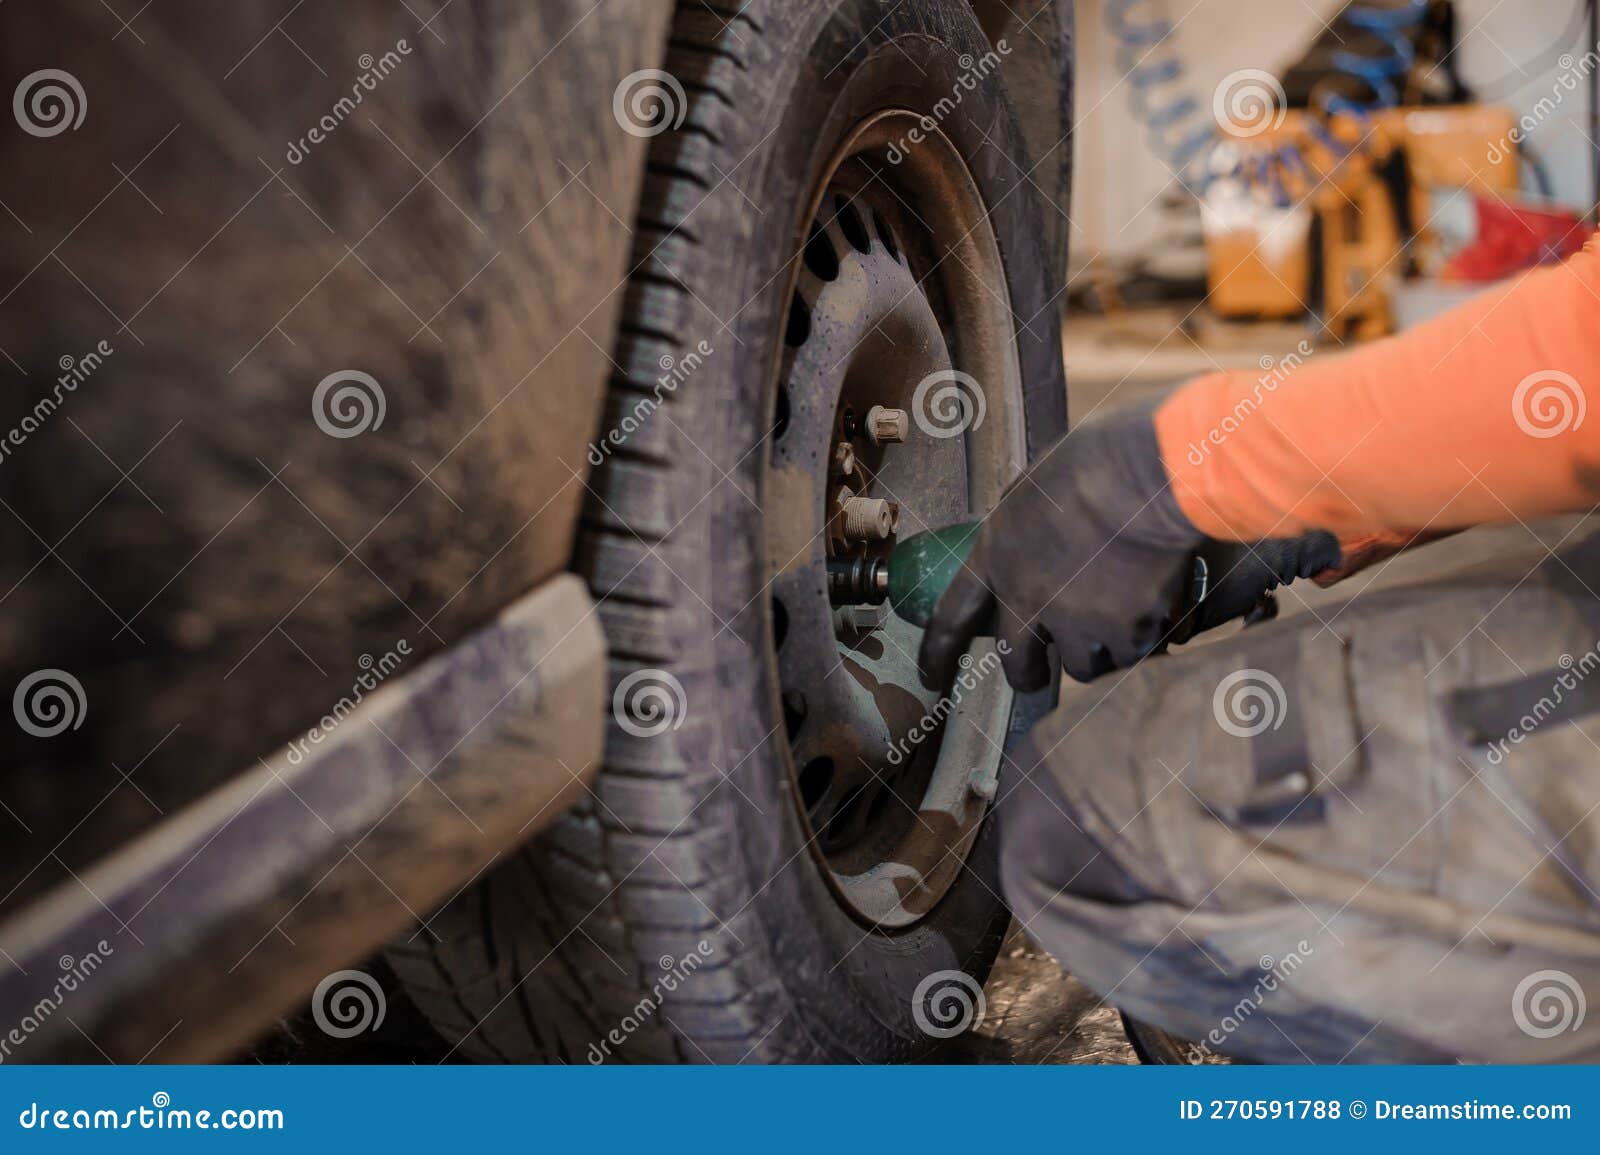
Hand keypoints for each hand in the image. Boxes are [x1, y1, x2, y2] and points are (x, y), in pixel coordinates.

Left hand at [917, 405, 1338, 688]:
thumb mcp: (1034, 486)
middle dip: (1026, 676)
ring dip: (1096, 654)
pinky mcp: (1123, 629)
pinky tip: (1154, 613)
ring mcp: (1077, 619)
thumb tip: (1026, 529)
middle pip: (1017, 663)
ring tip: (1116, 627)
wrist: (1145, 474)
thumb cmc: (1094, 461)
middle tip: (1037, 677)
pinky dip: (1142, 640)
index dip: (938, 653)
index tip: (930, 679)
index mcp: (997, 556)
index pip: (952, 616)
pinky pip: (1133, 652)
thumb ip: (1023, 520)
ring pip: (1082, 666)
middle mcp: (1029, 596)